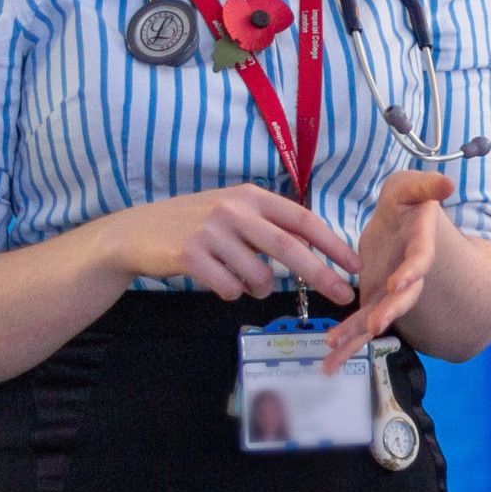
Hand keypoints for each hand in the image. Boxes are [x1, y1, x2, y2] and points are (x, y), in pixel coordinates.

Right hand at [98, 184, 359, 302]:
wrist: (136, 232)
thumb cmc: (194, 224)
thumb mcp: (234, 213)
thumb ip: (270, 226)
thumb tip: (314, 248)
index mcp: (250, 196)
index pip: (302, 219)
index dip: (332, 243)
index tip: (355, 264)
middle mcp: (233, 209)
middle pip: (289, 248)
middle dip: (321, 274)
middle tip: (343, 295)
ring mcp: (210, 232)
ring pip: (258, 276)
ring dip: (258, 288)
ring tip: (242, 279)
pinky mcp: (190, 256)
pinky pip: (230, 288)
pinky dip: (231, 292)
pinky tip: (215, 278)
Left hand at [329, 170, 455, 366]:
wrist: (401, 225)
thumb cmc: (406, 204)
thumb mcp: (411, 188)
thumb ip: (426, 185)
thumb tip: (447, 184)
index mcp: (420, 247)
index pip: (420, 259)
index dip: (412, 271)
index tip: (400, 282)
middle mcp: (409, 276)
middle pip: (404, 297)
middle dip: (390, 311)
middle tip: (376, 326)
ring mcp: (392, 292)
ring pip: (380, 316)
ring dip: (360, 334)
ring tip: (338, 350)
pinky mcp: (375, 300)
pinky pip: (361, 323)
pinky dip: (346, 340)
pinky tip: (329, 359)